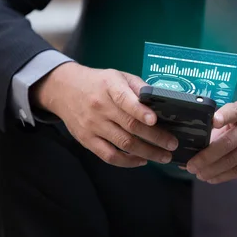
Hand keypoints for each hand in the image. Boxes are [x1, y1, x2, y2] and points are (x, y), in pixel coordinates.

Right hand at [32, 62, 177, 166]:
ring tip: (164, 156)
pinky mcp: (87, 140)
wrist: (64, 89)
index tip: (155, 120)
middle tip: (172, 144)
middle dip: (155, 138)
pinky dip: (127, 161)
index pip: (125, 99)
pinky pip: (109, 156)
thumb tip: (161, 99)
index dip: (140, 111)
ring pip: (123, 144)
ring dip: (147, 152)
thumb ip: (139, 86)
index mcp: (110, 87)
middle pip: (130, 126)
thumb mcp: (118, 75)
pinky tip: (142, 160)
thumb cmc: (98, 83)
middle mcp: (100, 107)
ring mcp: (92, 125)